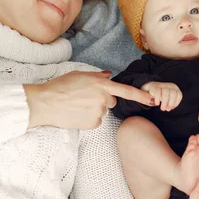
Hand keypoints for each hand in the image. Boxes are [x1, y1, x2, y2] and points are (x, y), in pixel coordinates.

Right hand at [24, 70, 153, 129]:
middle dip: (102, 100)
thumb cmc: (60, 86)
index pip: (126, 91)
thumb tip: (109, 75)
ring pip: (102, 112)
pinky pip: (95, 122)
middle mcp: (103, 99)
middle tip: (85, 98)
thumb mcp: (79, 75)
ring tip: (77, 105)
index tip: (152, 99)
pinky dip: (88, 119)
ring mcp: (98, 112)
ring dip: (93, 109)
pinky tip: (76, 114)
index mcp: (101, 85)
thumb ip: (97, 76)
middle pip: (111, 102)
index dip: (141, 96)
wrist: (45, 103)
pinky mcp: (92, 124)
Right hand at [141, 82, 182, 111]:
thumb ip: (170, 104)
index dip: (176, 103)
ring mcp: (162, 85)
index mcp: (175, 88)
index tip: (172, 108)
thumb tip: (168, 109)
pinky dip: (158, 100)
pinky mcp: (155, 86)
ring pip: (166, 92)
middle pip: (173, 94)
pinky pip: (157, 93)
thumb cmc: (162, 94)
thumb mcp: (168, 99)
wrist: (152, 88)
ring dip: (164, 102)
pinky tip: (157, 104)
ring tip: (162, 108)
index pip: (179, 95)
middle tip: (167, 109)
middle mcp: (170, 85)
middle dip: (170, 103)